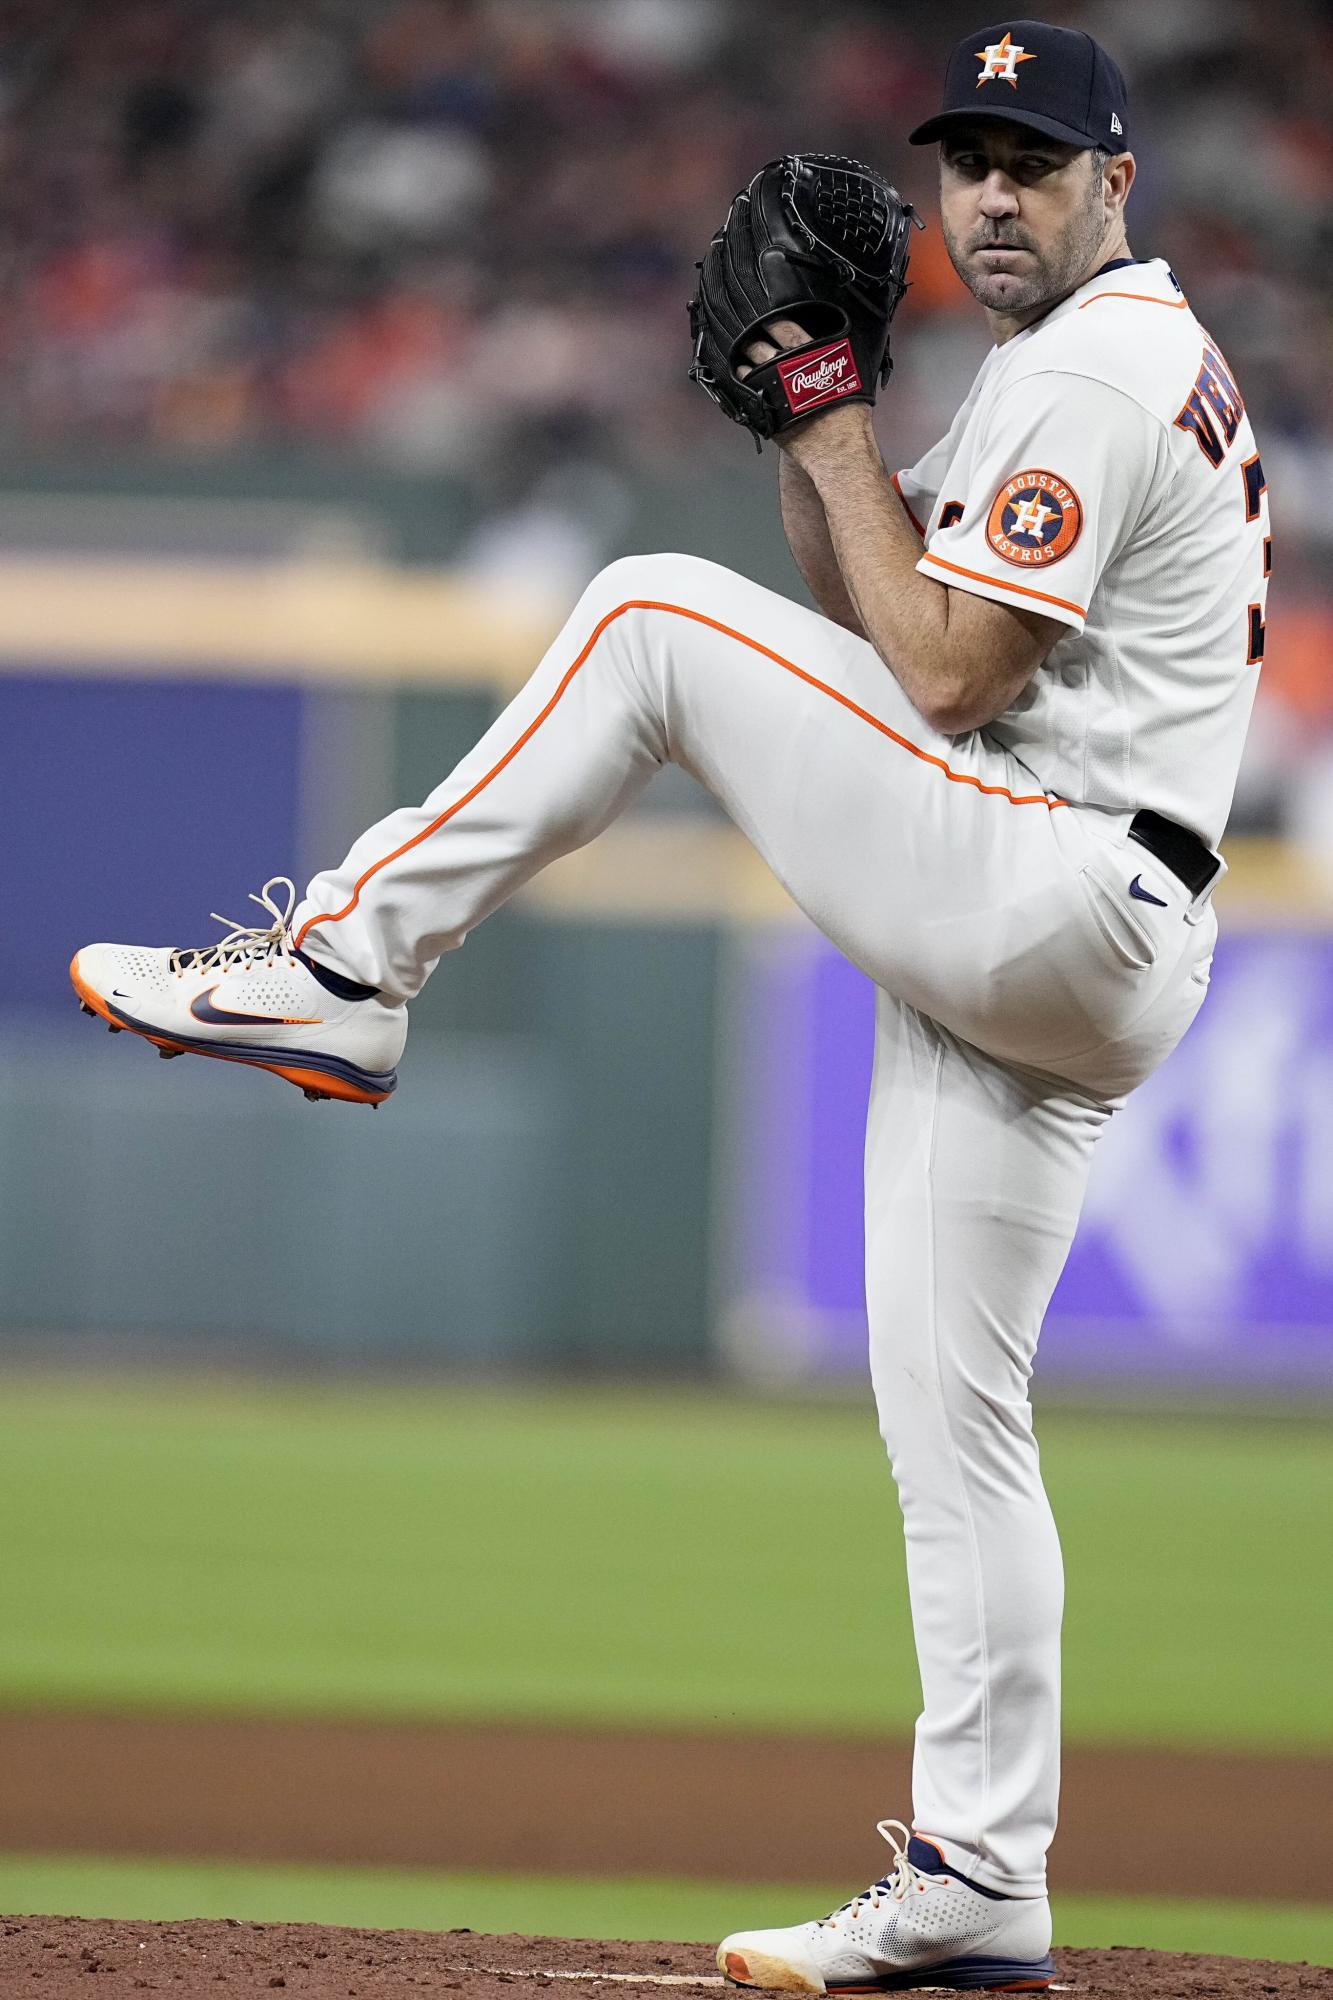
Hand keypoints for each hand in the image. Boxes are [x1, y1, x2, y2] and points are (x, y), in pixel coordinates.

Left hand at [736, 316, 875, 463]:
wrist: (838, 451)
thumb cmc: (850, 418)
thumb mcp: (852, 377)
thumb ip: (838, 359)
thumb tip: (835, 347)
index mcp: (810, 356)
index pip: (786, 328)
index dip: (774, 321)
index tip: (766, 318)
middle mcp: (788, 371)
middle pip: (761, 347)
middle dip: (751, 339)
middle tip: (748, 336)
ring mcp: (774, 393)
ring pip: (750, 369)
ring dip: (744, 361)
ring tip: (742, 357)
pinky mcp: (766, 414)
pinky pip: (747, 394)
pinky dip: (743, 385)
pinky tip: (743, 381)